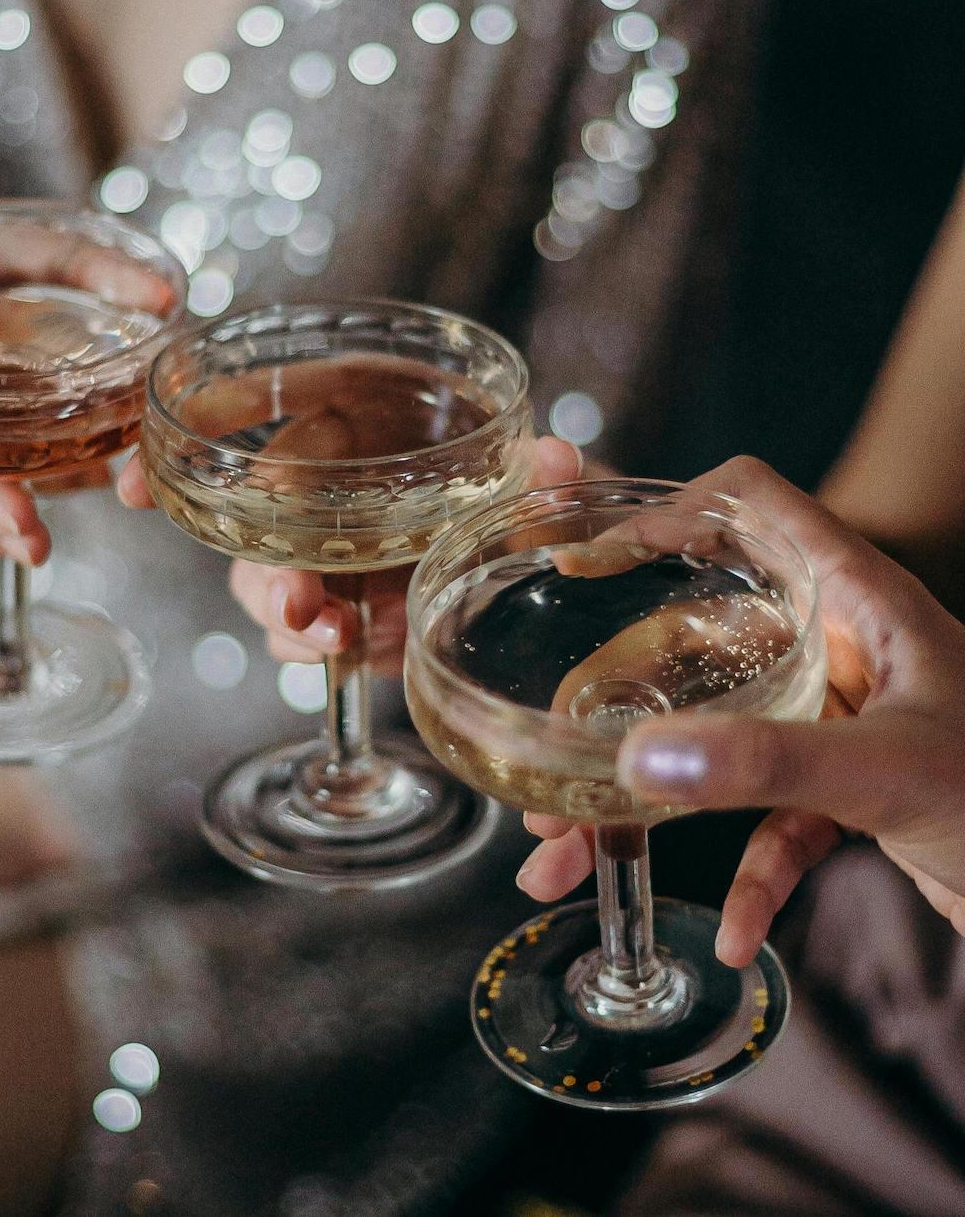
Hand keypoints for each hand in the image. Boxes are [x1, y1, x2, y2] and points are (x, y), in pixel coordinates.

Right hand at [128, 435, 582, 674]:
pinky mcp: (351, 611)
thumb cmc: (516, 475)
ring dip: (292, 624)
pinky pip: (317, 639)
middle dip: (264, 578)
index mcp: (347, 431)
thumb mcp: (528, 468)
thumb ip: (535, 468)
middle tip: (302, 606)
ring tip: (335, 640)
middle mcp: (326, 497)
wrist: (534, 536)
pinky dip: (322, 654)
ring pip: (277, 596)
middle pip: (257, 537)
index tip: (130, 484)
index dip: (183, 460)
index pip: (255, 443)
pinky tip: (345, 658)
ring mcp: (334, 560)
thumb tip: (557, 459)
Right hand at [517, 457, 964, 962]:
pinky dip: (748, 874)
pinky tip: (733, 934)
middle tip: (553, 735)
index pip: (749, 504)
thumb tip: (641, 759)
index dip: (665, 511)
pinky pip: (775, 822)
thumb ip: (766, 761)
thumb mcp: (886, 770)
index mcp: (856, 598)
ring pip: (724, 737)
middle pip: (705, 634)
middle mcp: (841, 646)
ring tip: (579, 852)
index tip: (585, 557)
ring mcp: (844, 719)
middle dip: (621, 695)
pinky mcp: (853, 789)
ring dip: (656, 800)